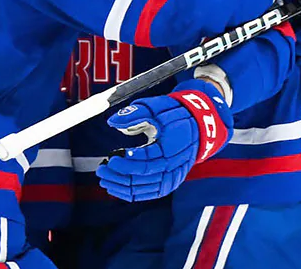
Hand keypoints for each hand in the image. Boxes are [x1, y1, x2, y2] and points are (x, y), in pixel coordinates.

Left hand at [96, 82, 230, 201]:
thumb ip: (134, 113)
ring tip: (104, 180)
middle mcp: (175, 166)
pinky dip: (133, 194)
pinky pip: (150, 193)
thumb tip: (112, 122)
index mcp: (172, 147)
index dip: (127, 162)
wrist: (198, 126)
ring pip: (145, 189)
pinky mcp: (171, 183)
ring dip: (122, 186)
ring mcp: (174, 177)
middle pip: (144, 177)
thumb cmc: (173, 114)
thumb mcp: (155, 107)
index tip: (110, 158)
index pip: (147, 161)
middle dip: (119, 175)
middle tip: (102, 169)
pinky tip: (117, 190)